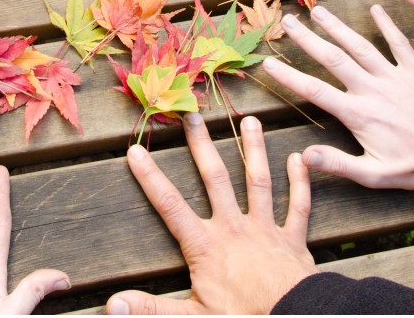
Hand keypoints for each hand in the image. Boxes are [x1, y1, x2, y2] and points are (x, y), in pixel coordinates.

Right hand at [106, 114, 314, 314]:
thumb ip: (151, 308)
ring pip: (258, 182)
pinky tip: (298, 159)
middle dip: (202, 146)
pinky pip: (298, 206)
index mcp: (206, 246)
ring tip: (250, 120)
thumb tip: (114, 304)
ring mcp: (265, 230)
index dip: (150, 178)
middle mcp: (234, 228)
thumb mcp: (192, 317)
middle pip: (215, 179)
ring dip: (254, 149)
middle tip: (193, 116)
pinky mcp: (293, 240)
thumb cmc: (243, 317)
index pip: (170, 206)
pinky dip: (299, 182)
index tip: (136, 151)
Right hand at [263, 5, 413, 190]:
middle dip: (308, 40)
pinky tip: (376, 9)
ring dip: (338, 27)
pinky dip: (388, 25)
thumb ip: (337, 163)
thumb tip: (303, 156)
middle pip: (334, 59)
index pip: (315, 91)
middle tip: (287, 22)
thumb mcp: (372, 174)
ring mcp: (395, 77)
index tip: (268, 63)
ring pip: (361, 46)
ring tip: (318, 11)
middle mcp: (372, 89)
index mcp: (358, 114)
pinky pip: (401, 44)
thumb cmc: (412, 167)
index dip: (289, 76)